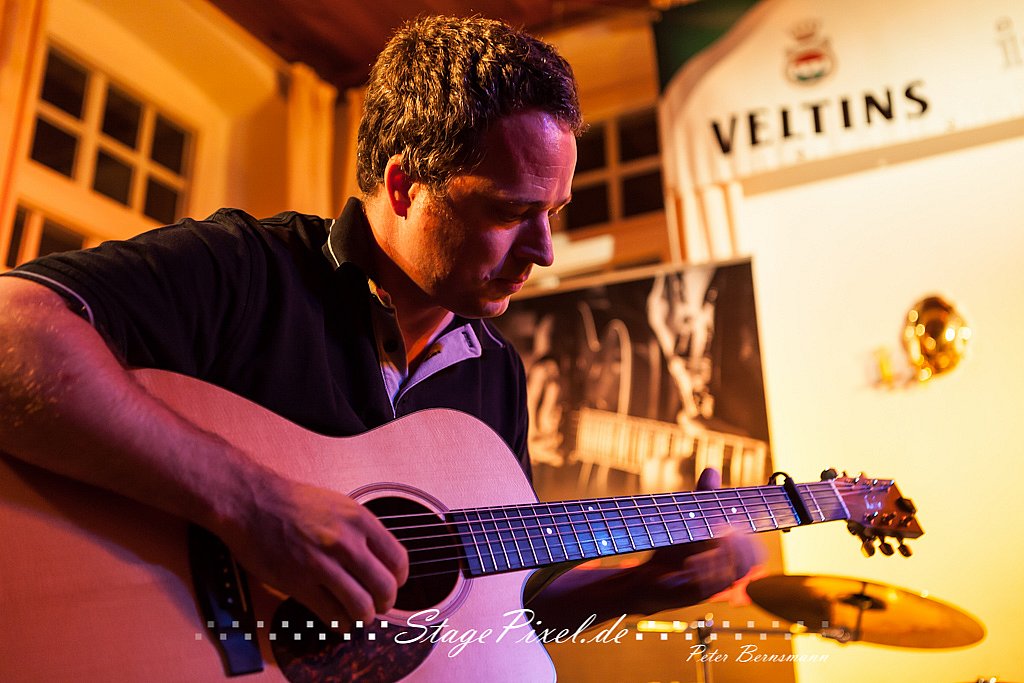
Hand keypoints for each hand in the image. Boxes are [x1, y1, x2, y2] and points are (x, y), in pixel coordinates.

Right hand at [217, 469, 408, 627]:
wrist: (253, 502)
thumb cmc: (294, 503)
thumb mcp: (340, 505)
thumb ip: (363, 532)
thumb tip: (382, 560)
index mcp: (359, 520)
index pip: (398, 561)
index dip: (399, 579)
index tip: (392, 584)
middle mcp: (345, 543)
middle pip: (384, 588)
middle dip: (385, 602)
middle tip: (378, 605)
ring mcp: (322, 565)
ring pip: (361, 607)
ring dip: (363, 617)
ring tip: (358, 615)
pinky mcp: (299, 584)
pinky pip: (332, 615)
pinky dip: (340, 623)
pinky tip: (338, 619)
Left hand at [630, 468, 761, 613]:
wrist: (641, 576)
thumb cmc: (670, 549)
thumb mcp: (686, 518)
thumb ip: (702, 498)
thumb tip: (711, 470)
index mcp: (727, 560)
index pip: (755, 555)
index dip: (751, 542)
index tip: (734, 526)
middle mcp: (721, 577)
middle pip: (745, 566)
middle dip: (738, 547)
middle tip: (723, 530)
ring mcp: (706, 589)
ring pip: (727, 578)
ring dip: (718, 557)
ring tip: (706, 540)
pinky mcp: (686, 597)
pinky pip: (703, 589)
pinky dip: (700, 572)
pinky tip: (690, 560)